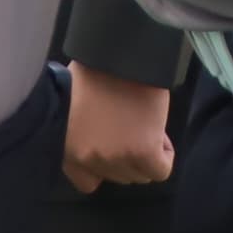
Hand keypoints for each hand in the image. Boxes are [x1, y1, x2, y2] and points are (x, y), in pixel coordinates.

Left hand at [60, 64, 174, 192]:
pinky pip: (160, 169)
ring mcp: (115, 157)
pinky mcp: (142, 151)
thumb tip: (106, 141)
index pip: (88, 181)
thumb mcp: (74, 108)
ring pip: (140, 174)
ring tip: (147, 124)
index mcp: (67, 150)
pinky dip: (165, 155)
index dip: (104, 164)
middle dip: (128, 154)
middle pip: (119, 176)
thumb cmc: (93, 68)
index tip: (112, 146)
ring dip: (146, 154)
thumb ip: (85, 132)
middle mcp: (89, 159)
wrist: (115, 51)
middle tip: (133, 127)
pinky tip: (160, 132)